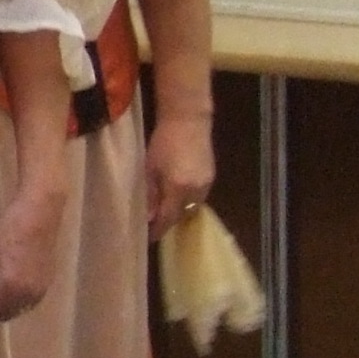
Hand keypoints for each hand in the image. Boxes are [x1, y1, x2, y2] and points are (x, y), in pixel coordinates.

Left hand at [0, 186, 64, 321]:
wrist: (41, 214)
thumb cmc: (10, 228)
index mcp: (12, 288)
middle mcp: (29, 296)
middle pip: (1, 315)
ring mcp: (40, 292)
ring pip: (14, 310)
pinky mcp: (46, 284)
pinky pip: (25, 302)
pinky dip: (12, 300)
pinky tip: (2, 288)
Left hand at [145, 111, 215, 240]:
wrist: (189, 120)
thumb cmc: (163, 141)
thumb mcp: (149, 168)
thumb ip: (149, 194)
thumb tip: (147, 217)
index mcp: (179, 188)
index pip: (169, 218)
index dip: (158, 230)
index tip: (147, 237)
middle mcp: (196, 190)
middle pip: (181, 215)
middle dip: (168, 221)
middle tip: (153, 223)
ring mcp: (207, 184)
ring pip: (191, 207)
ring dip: (178, 210)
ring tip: (163, 209)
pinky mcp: (211, 177)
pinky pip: (198, 197)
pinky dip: (186, 200)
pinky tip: (175, 195)